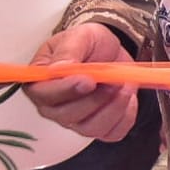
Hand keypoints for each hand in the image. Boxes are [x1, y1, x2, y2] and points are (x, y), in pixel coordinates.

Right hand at [24, 23, 139, 141]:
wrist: (110, 50)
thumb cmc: (89, 44)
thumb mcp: (78, 36)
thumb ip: (68, 51)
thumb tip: (60, 69)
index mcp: (41, 83)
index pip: (44, 96)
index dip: (66, 91)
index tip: (88, 80)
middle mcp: (54, 107)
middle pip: (68, 116)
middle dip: (96, 98)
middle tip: (114, 80)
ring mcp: (76, 120)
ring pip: (91, 128)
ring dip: (114, 108)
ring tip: (126, 85)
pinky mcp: (99, 125)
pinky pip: (112, 133)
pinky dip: (126, 117)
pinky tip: (129, 98)